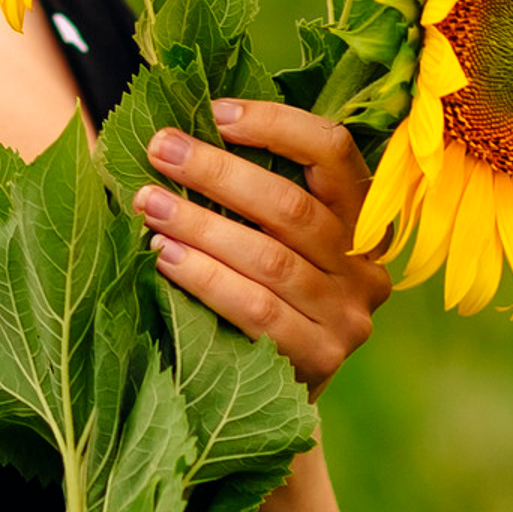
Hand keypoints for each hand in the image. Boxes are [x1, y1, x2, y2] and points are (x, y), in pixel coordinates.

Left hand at [130, 99, 389, 395]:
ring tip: (148, 204)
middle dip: (217, 172)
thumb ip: (244, 195)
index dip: (277, 125)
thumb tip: (174, 134)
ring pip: (271, 258)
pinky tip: (163, 258)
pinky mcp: (321, 357)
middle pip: (292, 206)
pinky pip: (257, 308)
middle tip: (159, 149)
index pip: (334, 152)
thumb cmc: (252, 294)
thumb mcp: (264, 238)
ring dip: (201, 225)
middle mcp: (364, 265)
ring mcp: (349, 315)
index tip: (215, 112)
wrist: (269, 400)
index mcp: (359, 219)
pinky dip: (206, 278)